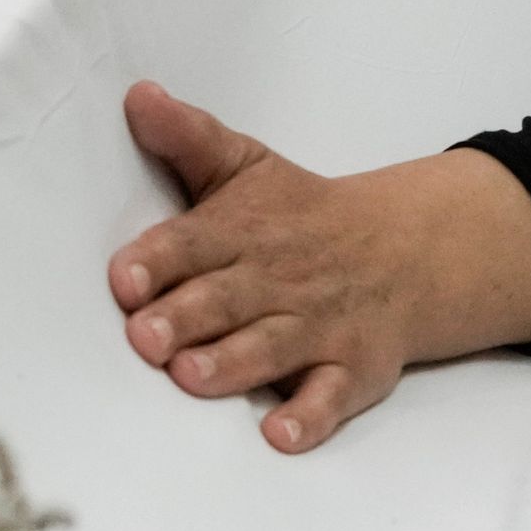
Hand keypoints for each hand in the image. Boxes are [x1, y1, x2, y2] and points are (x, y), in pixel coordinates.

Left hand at [108, 82, 530, 452]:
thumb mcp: (245, 165)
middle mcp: (277, 279)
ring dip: (232, 364)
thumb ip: (187, 137)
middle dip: (185, 318)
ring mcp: (318, 325)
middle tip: (145, 338)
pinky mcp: (353, 368)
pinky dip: (310, 416)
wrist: (406, 249)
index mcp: (241, 231)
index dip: (158, 260)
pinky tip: (282, 435)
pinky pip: (333, 396)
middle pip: (225, 300)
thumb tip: (136, 95)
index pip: (193, 242)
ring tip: (191, 377)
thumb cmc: (298, 214)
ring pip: (271, 347)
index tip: (123, 279)